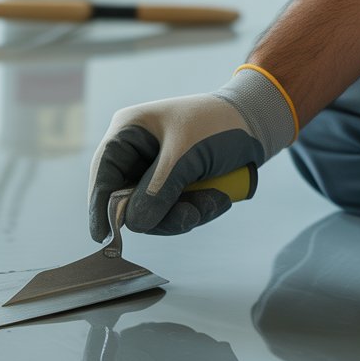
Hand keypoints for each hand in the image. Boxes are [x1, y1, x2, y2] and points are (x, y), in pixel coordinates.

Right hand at [88, 67, 294, 240]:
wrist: (260, 124)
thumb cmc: (219, 125)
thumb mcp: (186, 155)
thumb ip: (158, 190)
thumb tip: (134, 224)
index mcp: (129, 132)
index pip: (104, 172)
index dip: (100, 205)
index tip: (103, 236)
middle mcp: (136, 153)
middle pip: (128, 199)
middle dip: (161, 213)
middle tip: (189, 216)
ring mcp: (154, 171)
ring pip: (153, 211)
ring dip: (183, 214)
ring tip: (212, 202)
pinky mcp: (173, 185)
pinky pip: (173, 211)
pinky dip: (195, 210)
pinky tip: (217, 198)